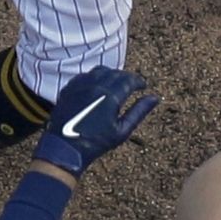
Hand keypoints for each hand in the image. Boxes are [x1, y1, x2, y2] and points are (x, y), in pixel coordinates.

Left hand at [35, 65, 161, 174]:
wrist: (66, 148)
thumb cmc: (96, 143)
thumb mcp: (122, 131)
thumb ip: (139, 112)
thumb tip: (154, 98)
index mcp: (109, 96)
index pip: (129, 80)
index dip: (139, 81)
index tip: (143, 86)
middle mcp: (94, 86)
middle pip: (115, 73)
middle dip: (126, 77)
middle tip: (132, 85)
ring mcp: (80, 86)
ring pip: (99, 71)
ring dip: (111, 74)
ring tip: (116, 84)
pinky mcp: (68, 89)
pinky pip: (84, 76)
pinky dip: (94, 77)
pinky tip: (97, 87)